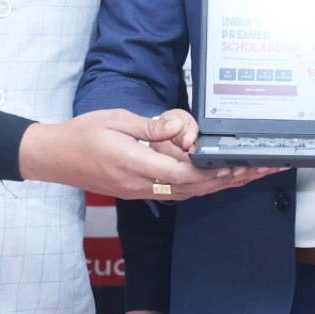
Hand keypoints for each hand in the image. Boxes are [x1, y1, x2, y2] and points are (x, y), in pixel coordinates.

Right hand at [18, 108, 280, 198]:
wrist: (54, 157)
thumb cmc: (82, 135)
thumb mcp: (117, 121)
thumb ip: (150, 128)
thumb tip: (177, 129)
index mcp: (136, 165)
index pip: (183, 172)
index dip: (212, 170)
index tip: (236, 164)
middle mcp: (142, 184)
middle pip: (195, 187)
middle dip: (230, 179)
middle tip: (260, 169)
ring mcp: (141, 190)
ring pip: (190, 192)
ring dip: (221, 184)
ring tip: (250, 174)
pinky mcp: (140, 190)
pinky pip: (178, 191)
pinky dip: (202, 185)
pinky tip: (219, 179)